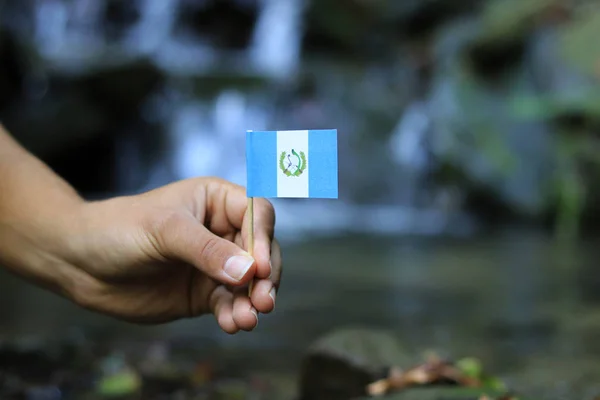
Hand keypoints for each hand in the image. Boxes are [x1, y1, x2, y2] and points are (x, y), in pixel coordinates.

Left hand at [60, 177, 280, 332]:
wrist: (81, 262)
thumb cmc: (119, 229)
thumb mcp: (164, 231)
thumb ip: (206, 250)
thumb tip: (249, 272)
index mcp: (216, 201)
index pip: (257, 213)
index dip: (263, 239)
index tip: (258, 268)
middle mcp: (221, 230)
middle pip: (261, 250)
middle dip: (265, 276)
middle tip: (264, 301)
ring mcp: (215, 263)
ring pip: (250, 281)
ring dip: (253, 301)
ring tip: (247, 319)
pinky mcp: (204, 292)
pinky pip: (229, 303)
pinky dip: (233, 314)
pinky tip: (231, 324)